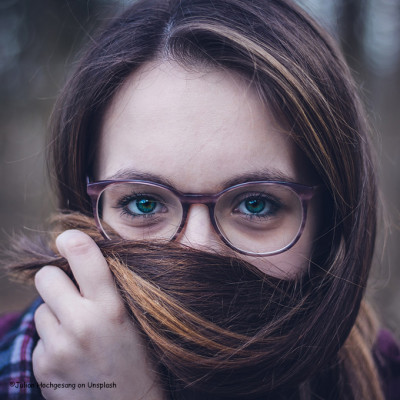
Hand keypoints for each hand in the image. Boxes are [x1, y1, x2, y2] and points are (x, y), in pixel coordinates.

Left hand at [33, 230, 164, 399]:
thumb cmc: (140, 360)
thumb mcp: (136, 319)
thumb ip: (112, 290)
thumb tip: (84, 258)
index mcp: (112, 308)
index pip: (85, 257)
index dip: (72, 241)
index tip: (68, 239)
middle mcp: (82, 324)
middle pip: (47, 276)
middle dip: (57, 279)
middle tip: (71, 291)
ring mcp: (59, 347)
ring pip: (41, 308)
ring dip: (56, 314)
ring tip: (78, 332)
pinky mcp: (43, 366)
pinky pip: (39, 337)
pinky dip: (52, 340)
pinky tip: (72, 354)